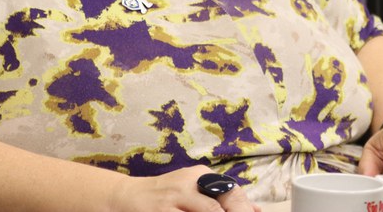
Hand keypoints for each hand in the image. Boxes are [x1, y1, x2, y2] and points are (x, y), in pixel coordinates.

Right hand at [120, 166, 258, 211]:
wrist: (127, 196)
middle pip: (220, 204)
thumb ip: (219, 199)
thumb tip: (256, 210)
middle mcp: (188, 182)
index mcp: (200, 174)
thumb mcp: (192, 190)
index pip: (231, 192)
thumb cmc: (165, 196)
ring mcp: (174, 197)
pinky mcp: (161, 211)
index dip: (244, 208)